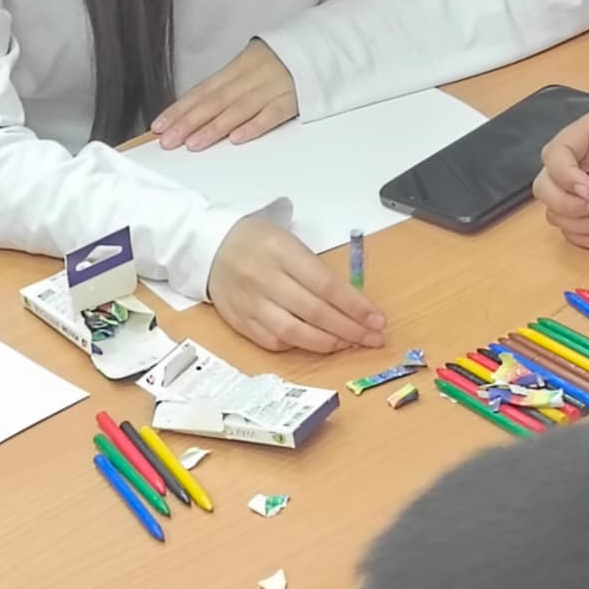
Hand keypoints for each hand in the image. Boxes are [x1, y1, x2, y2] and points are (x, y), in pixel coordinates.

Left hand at [149, 40, 299, 150]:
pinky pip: (272, 113)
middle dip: (188, 122)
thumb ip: (228, 85)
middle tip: (167, 141)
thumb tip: (195, 108)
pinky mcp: (294, 98)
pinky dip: (254, 125)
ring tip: (193, 144)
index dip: (180, 108)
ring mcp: (272, 87)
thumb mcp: (252, 65)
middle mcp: (251, 76)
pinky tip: (236, 138)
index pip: (203, 89)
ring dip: (214, 127)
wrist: (323, 45)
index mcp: (238, 67)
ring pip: (239, 108)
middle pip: (215, 101)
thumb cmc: (283, 60)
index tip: (158, 126)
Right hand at [209, 213, 387, 355]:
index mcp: (281, 251)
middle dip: (349, 329)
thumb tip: (354, 306)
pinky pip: (272, 342)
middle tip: (373, 338)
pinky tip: (315, 344)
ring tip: (348, 344)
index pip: (326, 285)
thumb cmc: (259, 242)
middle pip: (314, 312)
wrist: (210, 246)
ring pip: (293, 332)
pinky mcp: (238, 321)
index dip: (355, 306)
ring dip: (326, 343)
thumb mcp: (289, 243)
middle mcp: (264, 278)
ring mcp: (249, 302)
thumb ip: (317, 272)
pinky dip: (298, 346)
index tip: (378, 320)